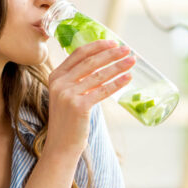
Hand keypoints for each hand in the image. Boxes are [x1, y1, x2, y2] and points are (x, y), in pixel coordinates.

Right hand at [44, 39, 133, 157]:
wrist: (61, 146)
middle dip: (111, 54)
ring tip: (132, 61)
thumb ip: (78, 80)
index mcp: (55, 76)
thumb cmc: (69, 121)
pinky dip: (117, 83)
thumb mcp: (68, 96)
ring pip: (98, 75)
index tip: (113, 42)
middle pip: (90, 61)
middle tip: (127, 49)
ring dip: (118, 66)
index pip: (78, 54)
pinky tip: (128, 78)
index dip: (97, 46)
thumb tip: (103, 64)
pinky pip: (102, 90)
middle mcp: (59, 83)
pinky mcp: (79, 106)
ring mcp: (68, 94)